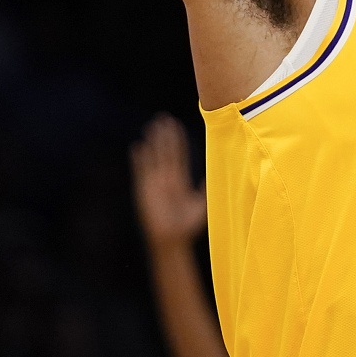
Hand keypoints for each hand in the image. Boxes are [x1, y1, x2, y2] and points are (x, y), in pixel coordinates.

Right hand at [130, 114, 207, 250]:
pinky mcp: (145, 189)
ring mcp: (155, 182)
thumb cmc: (186, 225)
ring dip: (153, 143)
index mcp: (179, 180)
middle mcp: (166, 178)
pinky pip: (141, 171)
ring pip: (154, 157)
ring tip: (152, 127)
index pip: (178, 155)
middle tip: (164, 118)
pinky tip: (138, 147)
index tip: (176, 126)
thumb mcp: (200, 205)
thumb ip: (206, 190)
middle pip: (165, 152)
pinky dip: (140, 160)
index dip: (177, 141)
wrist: (172, 238)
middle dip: (165, 136)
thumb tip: (217, 177)